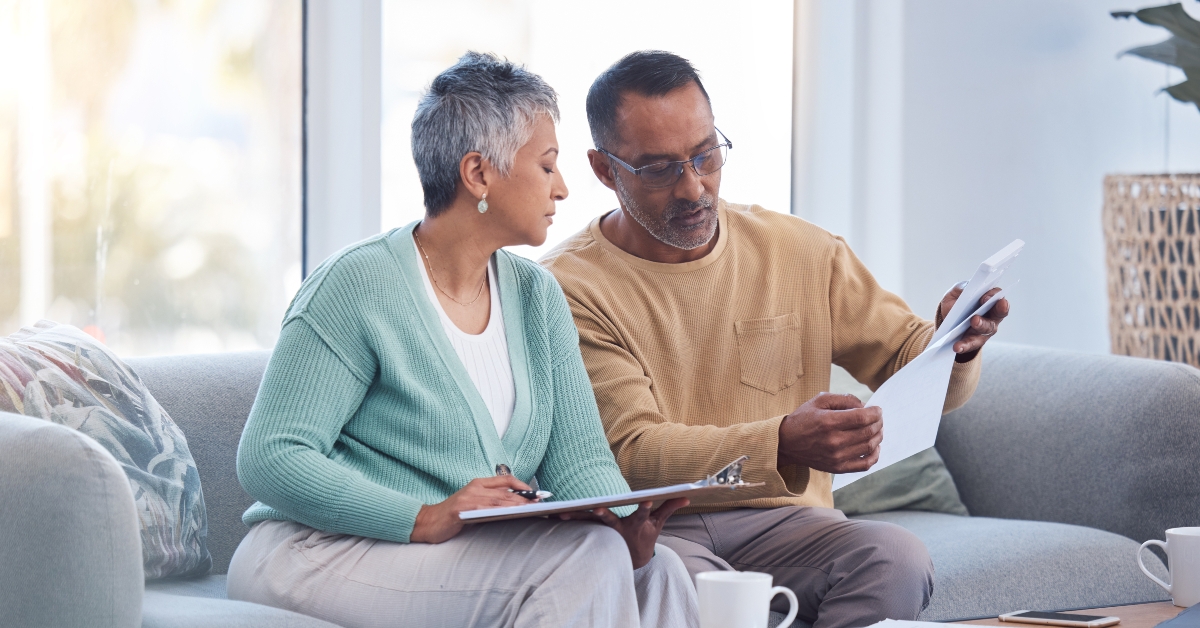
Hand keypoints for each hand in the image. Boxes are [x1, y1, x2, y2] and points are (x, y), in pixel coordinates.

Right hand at [410, 476, 533, 543]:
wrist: (427, 522)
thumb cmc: (453, 515)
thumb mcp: (473, 502)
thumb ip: (490, 500)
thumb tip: (516, 505)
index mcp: (478, 484)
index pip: (506, 480)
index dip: (523, 486)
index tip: (537, 494)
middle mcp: (474, 488)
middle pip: (505, 491)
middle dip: (525, 497)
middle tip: (540, 503)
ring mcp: (467, 498)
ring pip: (497, 500)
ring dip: (516, 504)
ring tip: (531, 509)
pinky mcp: (461, 510)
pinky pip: (484, 509)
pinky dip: (499, 511)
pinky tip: (510, 515)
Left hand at [557, 497, 689, 568]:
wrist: (631, 560)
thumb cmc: (644, 537)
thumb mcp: (658, 523)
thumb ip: (669, 507)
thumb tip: (686, 496)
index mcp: (636, 524)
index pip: (642, 513)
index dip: (644, 507)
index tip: (646, 499)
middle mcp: (619, 528)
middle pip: (610, 519)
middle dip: (603, 513)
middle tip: (597, 507)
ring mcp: (604, 531)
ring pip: (589, 522)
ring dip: (576, 518)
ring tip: (562, 514)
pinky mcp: (593, 532)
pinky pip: (578, 525)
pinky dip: (568, 520)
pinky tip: (553, 516)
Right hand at [777, 392, 882, 472]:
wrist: (786, 443)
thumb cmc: (803, 419)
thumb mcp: (819, 401)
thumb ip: (843, 399)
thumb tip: (864, 406)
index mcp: (829, 422)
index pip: (862, 418)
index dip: (875, 413)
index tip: (877, 409)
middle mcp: (834, 441)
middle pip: (868, 432)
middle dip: (878, 423)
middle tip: (878, 418)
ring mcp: (837, 457)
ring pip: (869, 447)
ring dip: (878, 436)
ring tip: (877, 429)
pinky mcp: (838, 468)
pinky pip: (864, 465)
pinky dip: (875, 456)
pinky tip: (875, 447)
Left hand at [938, 285, 1009, 361]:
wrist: (948, 320)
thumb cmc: (957, 302)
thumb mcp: (956, 293)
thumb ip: (961, 288)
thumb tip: (965, 289)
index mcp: (990, 300)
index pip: (998, 297)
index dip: (993, 297)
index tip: (984, 298)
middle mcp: (993, 315)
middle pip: (997, 315)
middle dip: (989, 314)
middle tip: (975, 318)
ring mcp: (986, 329)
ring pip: (986, 330)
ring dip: (978, 329)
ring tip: (969, 327)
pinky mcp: (976, 341)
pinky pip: (972, 344)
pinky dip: (964, 345)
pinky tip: (957, 347)